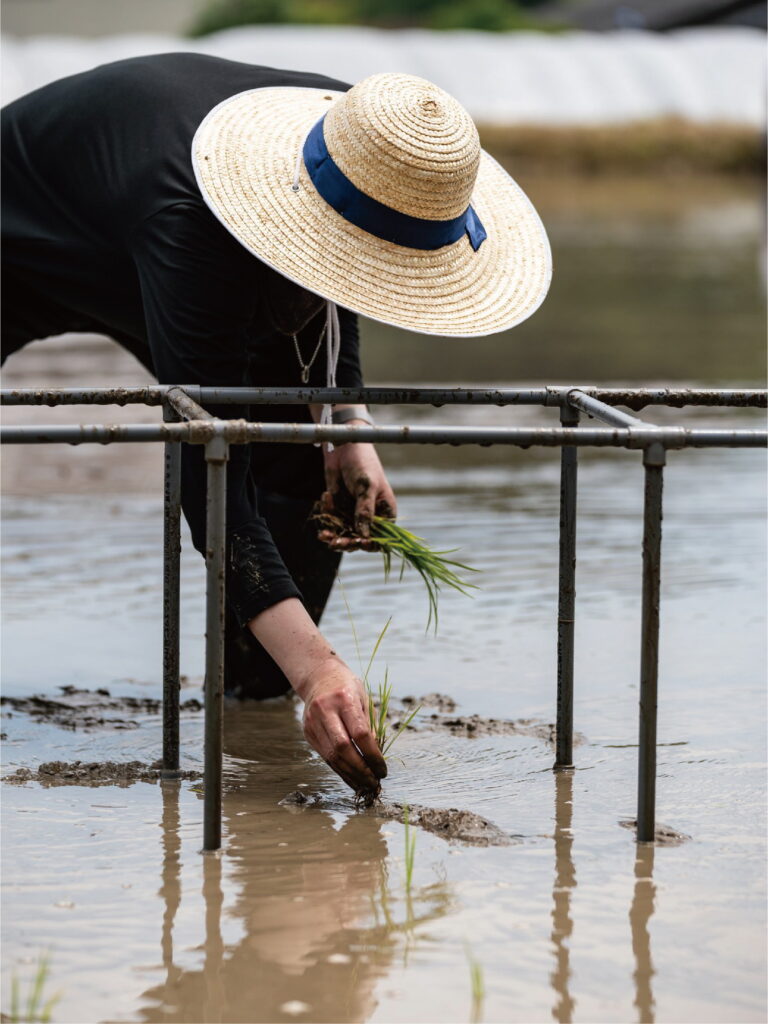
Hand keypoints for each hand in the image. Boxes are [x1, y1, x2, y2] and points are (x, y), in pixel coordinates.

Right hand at [301, 658, 387, 793]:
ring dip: (350, 775)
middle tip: (374, 782)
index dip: (373, 755)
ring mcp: (313, 722)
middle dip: (361, 769)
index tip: (383, 769)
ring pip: (332, 756)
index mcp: (344, 699)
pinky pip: (325, 756)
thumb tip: (376, 756)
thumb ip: (369, 725)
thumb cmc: (347, 687)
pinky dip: (340, 770)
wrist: (319, 677)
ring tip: (365, 785)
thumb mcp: (363, 698)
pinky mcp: (307, 732)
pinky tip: (351, 778)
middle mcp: (325, 710)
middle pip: (343, 748)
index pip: (360, 734)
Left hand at [319, 439, 396, 550]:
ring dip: (333, 535)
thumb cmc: (362, 464)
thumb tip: (364, 535)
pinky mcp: (339, 508)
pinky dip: (327, 513)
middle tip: (334, 542)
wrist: (343, 447)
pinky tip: (327, 495)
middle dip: (346, 542)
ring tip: (323, 535)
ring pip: (343, 534)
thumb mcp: (366, 487)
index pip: (382, 537)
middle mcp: (370, 516)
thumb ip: (364, 511)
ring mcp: (353, 513)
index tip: (359, 542)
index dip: (371, 544)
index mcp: (385, 512)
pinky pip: (331, 520)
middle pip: (360, 539)